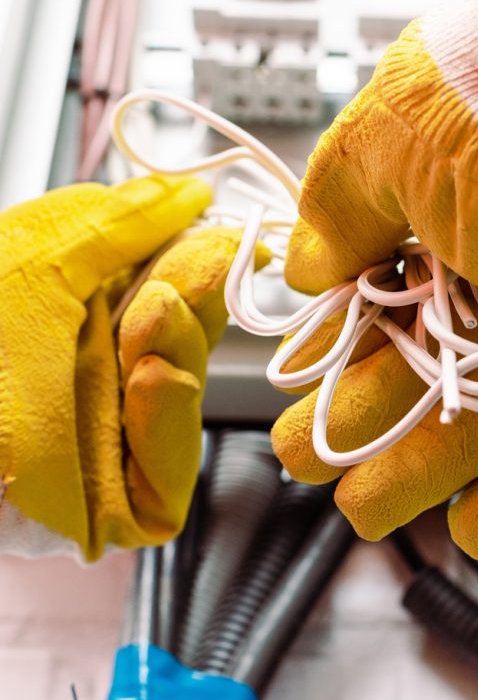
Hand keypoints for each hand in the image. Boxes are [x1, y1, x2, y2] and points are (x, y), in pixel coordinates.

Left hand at [0, 176, 267, 558]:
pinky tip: (154, 377)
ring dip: (181, 346)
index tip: (224, 230)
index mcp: (66, 322)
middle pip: (182, 334)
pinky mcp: (116, 508)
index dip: (197, 259)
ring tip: (153, 319)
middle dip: (195, 296)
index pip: (158, 286)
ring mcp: (100, 445)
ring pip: (184, 394)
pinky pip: (171, 471)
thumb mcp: (32, 259)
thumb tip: (185, 191)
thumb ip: (116, 220)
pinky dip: (170, 417)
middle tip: (195, 269)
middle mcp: (84, 379)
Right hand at [271, 0, 477, 559]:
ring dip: (428, 471)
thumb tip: (305, 267)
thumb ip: (335, 212)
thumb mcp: (375, 150)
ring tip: (368, 512)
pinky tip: (476, 530)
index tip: (297, 399)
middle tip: (312, 462)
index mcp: (452, 227)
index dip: (337, 365)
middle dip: (366, 428)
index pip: (386, 318)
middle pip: (432, 379)